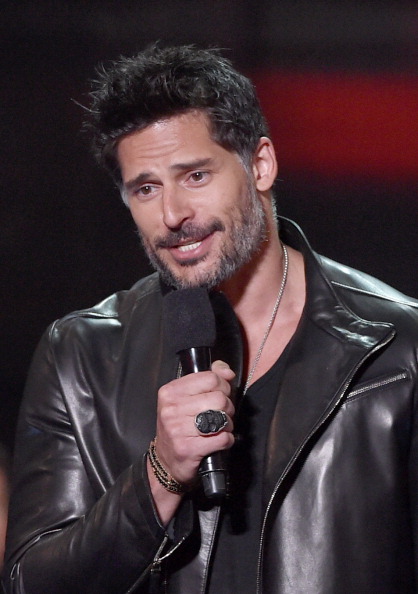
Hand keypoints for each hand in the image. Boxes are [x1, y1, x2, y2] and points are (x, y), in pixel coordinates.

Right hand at [154, 360, 234, 487]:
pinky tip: (217, 441)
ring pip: (222, 418)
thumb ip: (207, 379)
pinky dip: (226, 440)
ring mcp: (177, 430)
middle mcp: (171, 409)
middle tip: (219, 415)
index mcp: (170, 392)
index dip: (222, 386)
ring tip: (218, 428)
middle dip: (226, 408)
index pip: (210, 378)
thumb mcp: (186, 398)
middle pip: (219, 398)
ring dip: (227, 425)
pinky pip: (223, 438)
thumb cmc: (179, 426)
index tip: (219, 395)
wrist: (165, 461)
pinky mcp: (188, 449)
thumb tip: (226, 370)